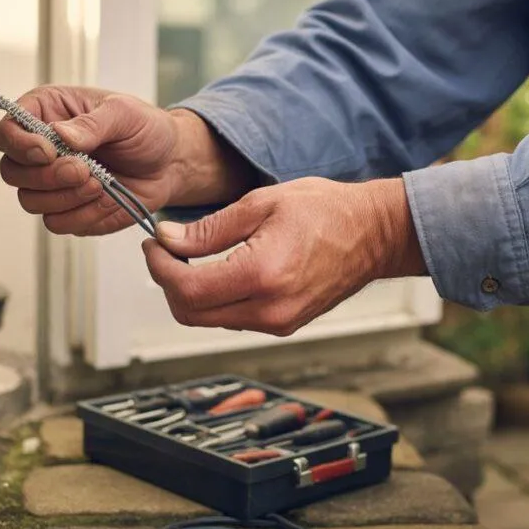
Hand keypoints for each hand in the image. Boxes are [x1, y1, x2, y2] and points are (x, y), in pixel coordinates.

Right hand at [0, 86, 256, 234]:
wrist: (170, 163)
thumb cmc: (146, 129)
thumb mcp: (124, 113)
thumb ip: (92, 123)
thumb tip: (62, 134)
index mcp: (46, 114)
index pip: (6, 132)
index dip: (20, 145)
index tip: (48, 151)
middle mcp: (42, 150)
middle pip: (12, 172)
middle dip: (48, 176)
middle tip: (84, 170)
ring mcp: (52, 184)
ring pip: (31, 202)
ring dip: (66, 196)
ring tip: (100, 182)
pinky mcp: (68, 210)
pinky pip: (57, 223)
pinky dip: (81, 214)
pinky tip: (104, 198)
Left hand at [142, 177, 426, 335]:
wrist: (375, 235)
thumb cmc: (328, 211)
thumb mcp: (262, 204)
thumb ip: (210, 227)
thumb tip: (169, 239)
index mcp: (262, 276)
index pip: (187, 289)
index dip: (160, 268)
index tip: (154, 245)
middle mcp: (269, 310)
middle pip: (191, 314)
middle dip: (169, 282)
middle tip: (165, 251)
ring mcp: (278, 323)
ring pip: (209, 320)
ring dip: (191, 291)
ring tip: (191, 255)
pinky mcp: (283, 325)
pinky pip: (233, 318)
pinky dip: (215, 297)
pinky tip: (218, 269)